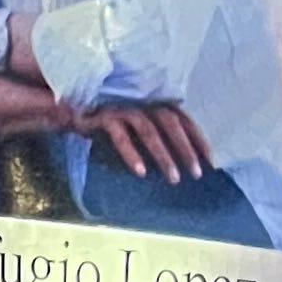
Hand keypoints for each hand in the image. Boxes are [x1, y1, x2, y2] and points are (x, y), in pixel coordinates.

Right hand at [79, 98, 214, 182]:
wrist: (71, 113)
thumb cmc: (108, 126)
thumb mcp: (136, 133)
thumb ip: (154, 141)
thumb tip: (179, 165)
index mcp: (153, 104)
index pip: (184, 119)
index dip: (198, 139)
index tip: (211, 163)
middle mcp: (142, 102)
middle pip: (171, 122)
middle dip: (186, 149)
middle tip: (196, 174)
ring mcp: (123, 108)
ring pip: (149, 130)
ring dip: (164, 155)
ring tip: (174, 179)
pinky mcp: (104, 116)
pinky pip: (121, 136)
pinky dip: (132, 154)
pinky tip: (140, 173)